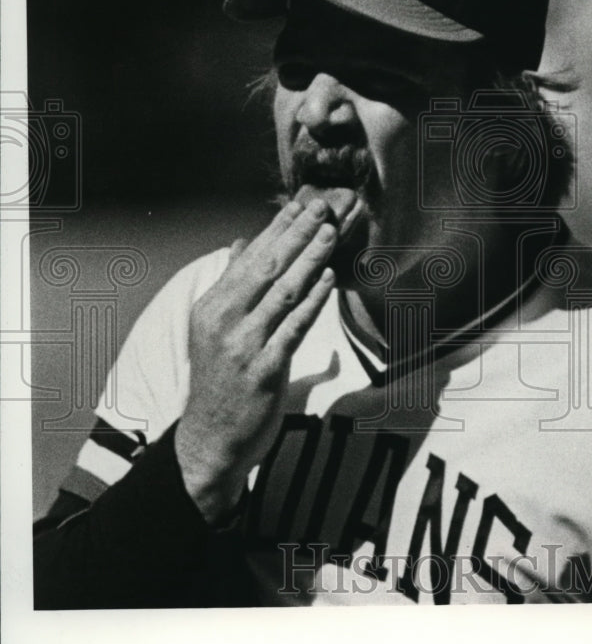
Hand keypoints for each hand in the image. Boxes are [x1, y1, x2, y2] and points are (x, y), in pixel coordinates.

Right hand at [174, 195, 349, 522]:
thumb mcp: (214, 329)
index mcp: (211, 307)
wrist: (211, 438)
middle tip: (321, 206)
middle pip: (265, 268)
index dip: (276, 229)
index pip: (248, 258)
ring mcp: (243, 345)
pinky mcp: (264, 370)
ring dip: (308, 259)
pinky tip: (327, 279)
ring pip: (281, 292)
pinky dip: (311, 301)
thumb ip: (231, 286)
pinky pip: (292, 328)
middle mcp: (223, 321)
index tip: (300, 204)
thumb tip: (242, 243)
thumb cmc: (219, 382)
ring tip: (328, 232)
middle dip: (296, 234)